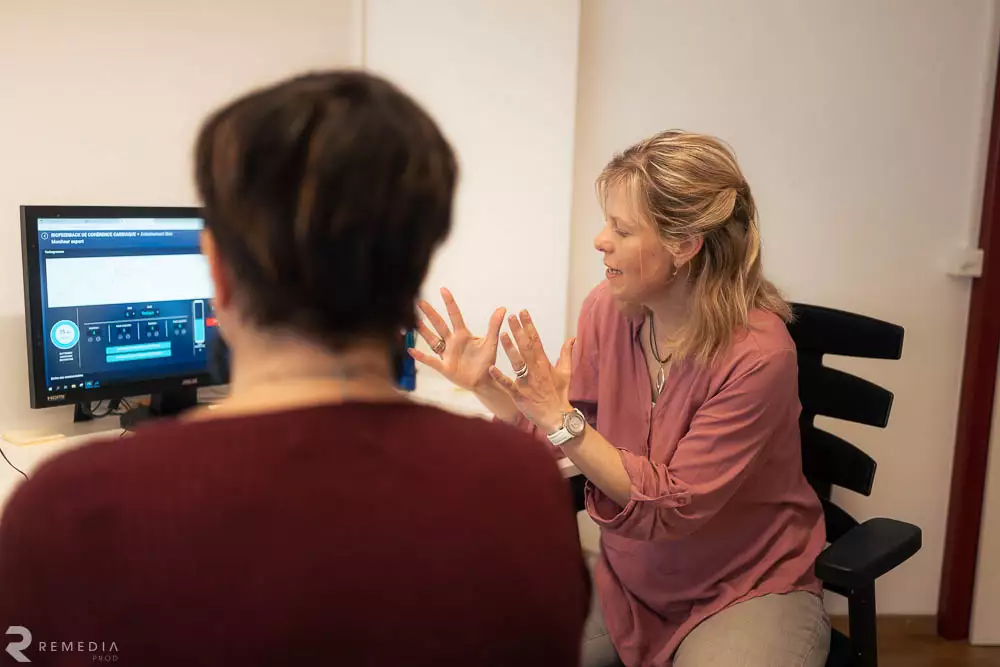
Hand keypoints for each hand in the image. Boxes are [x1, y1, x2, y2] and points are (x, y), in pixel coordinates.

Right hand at [409, 288, 505, 391]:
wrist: (485, 381)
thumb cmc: (486, 361)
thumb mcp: (491, 342)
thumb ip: (494, 326)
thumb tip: (502, 308)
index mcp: (463, 335)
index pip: (455, 315)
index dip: (449, 303)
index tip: (443, 289)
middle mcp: (452, 342)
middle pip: (439, 324)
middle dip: (430, 313)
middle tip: (419, 301)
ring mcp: (447, 354)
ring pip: (433, 339)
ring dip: (423, 330)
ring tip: (412, 320)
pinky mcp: (445, 367)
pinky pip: (431, 360)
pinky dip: (421, 356)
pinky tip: (411, 350)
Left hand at [489, 310, 574, 432]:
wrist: (558, 417)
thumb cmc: (560, 394)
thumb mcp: (566, 372)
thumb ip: (566, 354)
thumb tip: (572, 338)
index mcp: (545, 364)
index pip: (536, 340)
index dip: (529, 326)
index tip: (523, 312)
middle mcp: (536, 371)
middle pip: (527, 347)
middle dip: (519, 331)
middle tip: (511, 316)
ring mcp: (528, 383)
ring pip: (518, 363)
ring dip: (510, 349)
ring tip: (502, 334)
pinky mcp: (520, 395)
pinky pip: (509, 385)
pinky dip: (500, 377)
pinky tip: (491, 368)